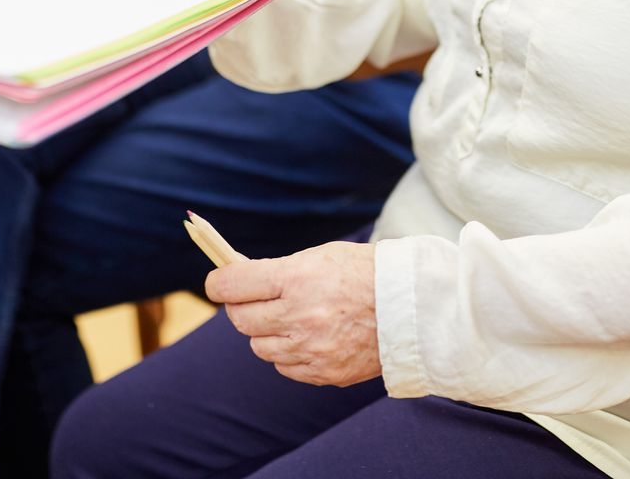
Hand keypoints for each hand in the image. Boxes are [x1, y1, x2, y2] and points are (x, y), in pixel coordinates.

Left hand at [208, 241, 381, 386]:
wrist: (413, 308)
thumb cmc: (364, 273)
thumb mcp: (320, 257)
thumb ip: (278, 271)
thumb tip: (239, 281)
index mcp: (297, 279)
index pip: (233, 284)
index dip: (218, 282)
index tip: (216, 282)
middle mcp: (300, 316)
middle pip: (241, 319)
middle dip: (241, 308)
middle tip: (251, 300)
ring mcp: (312, 348)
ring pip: (259, 347)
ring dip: (265, 333)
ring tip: (287, 319)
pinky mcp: (325, 373)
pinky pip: (284, 367)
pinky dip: (287, 354)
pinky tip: (306, 338)